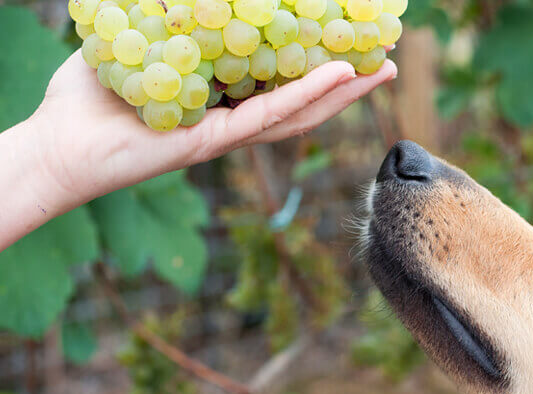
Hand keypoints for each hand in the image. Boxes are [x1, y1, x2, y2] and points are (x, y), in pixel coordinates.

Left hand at [30, 51, 396, 216]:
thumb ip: (168, 20)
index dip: (313, 62)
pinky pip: (270, 115)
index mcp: (219, 96)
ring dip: (343, 92)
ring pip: (298, 113)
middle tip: (383, 59)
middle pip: (301, 100)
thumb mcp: (137, 40)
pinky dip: (307, 95)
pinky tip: (339, 76)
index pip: (276, 78)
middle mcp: (231, 117)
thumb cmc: (89, 97)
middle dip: (345, 82)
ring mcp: (227, 133)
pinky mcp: (215, 142)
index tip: (344, 40)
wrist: (59, 143)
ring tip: (381, 69)